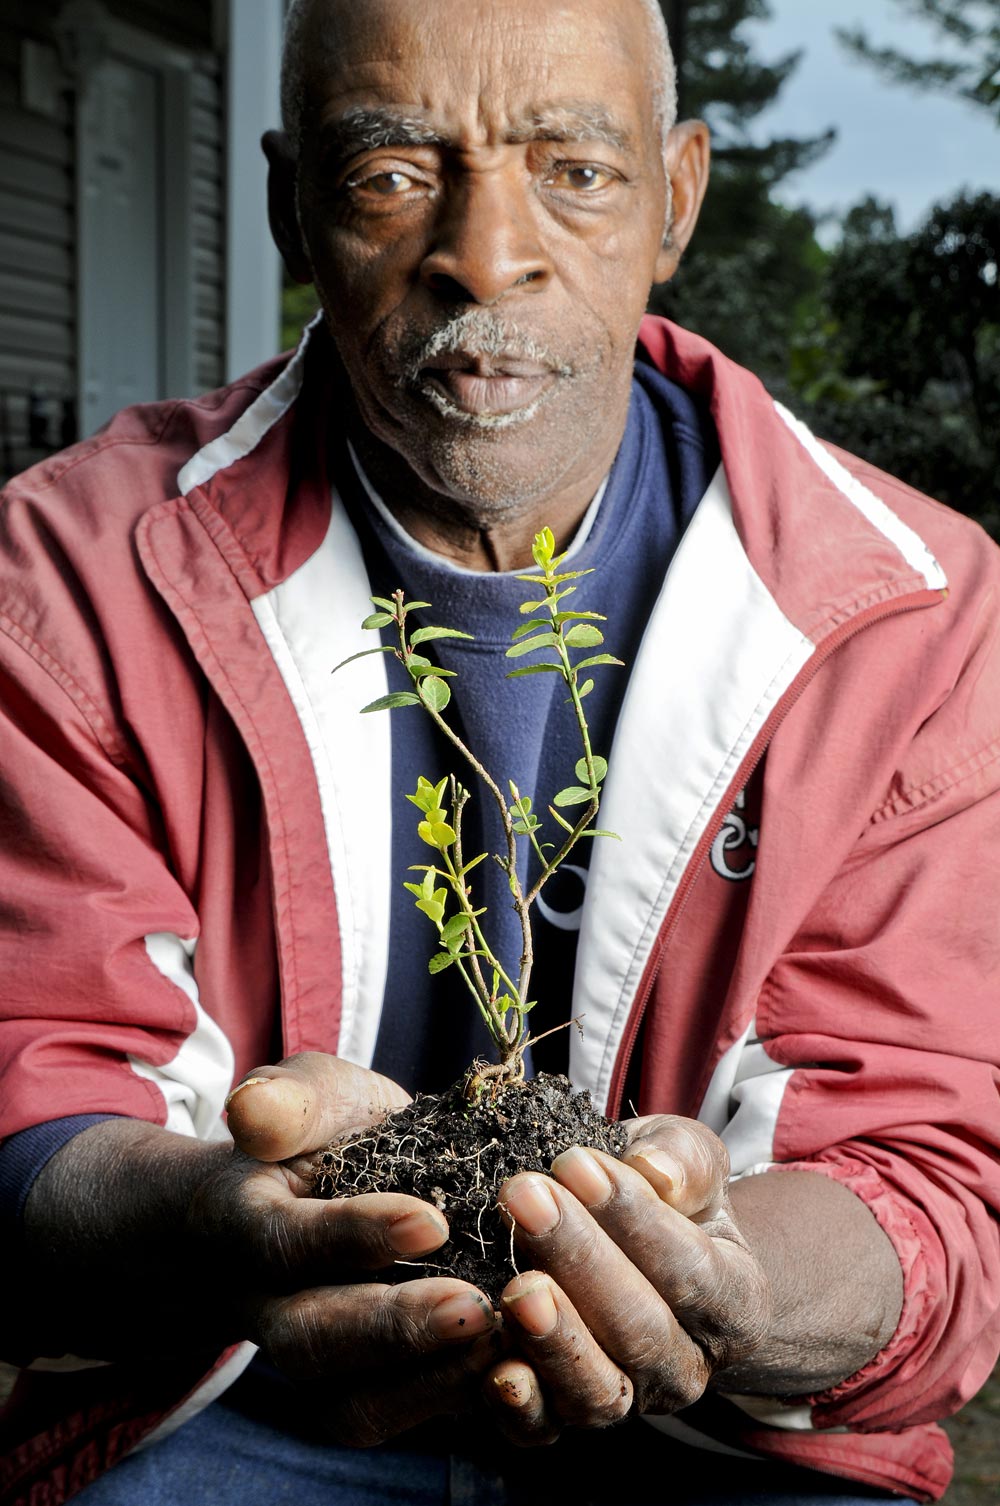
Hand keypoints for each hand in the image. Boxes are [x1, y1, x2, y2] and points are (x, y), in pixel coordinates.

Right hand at [20, 1053, 498, 1445]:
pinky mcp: (371, 1391)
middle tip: (476, 1307)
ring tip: (503, 1346)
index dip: (352, 1237)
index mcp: (244, 1225)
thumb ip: (288, 1099)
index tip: (432, 1221)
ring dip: (429, 1384)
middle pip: (310, 1341)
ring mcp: (318, 1363)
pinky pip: (403, 1423)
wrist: (325, 1190)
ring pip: (352, 1405)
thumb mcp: (310, 1097)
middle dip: (395, 1329)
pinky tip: (520, 1375)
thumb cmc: (324, 1134)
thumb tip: (253, 1111)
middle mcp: (268, 1307)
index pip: (284, 1242)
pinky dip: (459, 1407)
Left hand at [482, 1115, 770, 1444]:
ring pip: (597, 1390)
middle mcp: (686, 1369)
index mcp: (734, 1303)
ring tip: (516, 1284)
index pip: (689, 1269)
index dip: (632, 1217)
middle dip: (578, 1259)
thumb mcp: (689, 1160)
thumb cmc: (667, 1197)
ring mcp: (628, 1401)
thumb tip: (654, 1170)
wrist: (647, 1257)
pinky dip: (517, 1404)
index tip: (575, 1162)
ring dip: (553, 1337)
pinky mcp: (565, 1418)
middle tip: (524, 1196)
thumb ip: (682, 1158)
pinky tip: (492, 1361)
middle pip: (640, 1330)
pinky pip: (542, 1430)